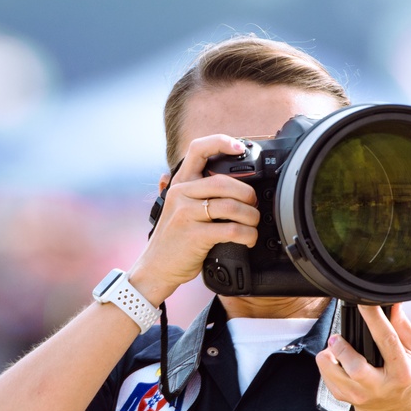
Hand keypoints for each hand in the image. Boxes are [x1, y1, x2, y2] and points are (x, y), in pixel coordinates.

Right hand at [127, 134, 260, 304]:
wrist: (156, 267)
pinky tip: (248, 238)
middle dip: (247, 193)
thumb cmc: (176, 238)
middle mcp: (181, 194)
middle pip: (224, 182)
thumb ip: (200, 192)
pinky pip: (230, 230)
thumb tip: (235, 182)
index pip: (197, 149)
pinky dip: (247, 234)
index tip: (239, 147)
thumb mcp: (182, 208)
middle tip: (253, 204)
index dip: (220, 142)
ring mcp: (185, 214)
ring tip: (253, 223)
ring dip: (251, 216)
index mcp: (180, 183)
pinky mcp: (193, 235)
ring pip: (231, 206)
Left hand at [315, 304, 410, 410]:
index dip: (374, 318)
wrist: (393, 409)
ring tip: (337, 348)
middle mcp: (379, 386)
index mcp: (401, 372)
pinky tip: (338, 361)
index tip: (365, 303)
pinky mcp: (342, 397)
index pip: (387, 340)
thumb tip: (394, 304)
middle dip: (341, 347)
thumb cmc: (402, 376)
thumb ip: (403, 327)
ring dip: (329, 354)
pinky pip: (324, 375)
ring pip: (331, 371)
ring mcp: (358, 394)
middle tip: (338, 338)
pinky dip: (327, 363)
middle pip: (355, 367)